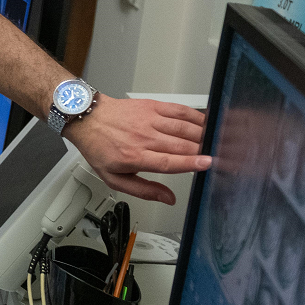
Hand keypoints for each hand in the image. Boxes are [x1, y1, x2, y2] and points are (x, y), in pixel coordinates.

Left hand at [63, 96, 210, 204]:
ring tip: (214, 142)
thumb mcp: (115, 179)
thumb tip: (168, 199)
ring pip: (184, 127)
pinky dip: (195, 116)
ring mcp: (149, 120)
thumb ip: (144, 190)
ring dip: (202, 135)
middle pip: (182, 145)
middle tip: (216, 156)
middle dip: (202, 151)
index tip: (208, 164)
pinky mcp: (153, 106)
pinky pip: (179, 110)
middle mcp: (144, 137)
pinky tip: (204, 123)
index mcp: (135, 157)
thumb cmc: (100, 148)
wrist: (88, 118)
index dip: (191, 163)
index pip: (169, 162)